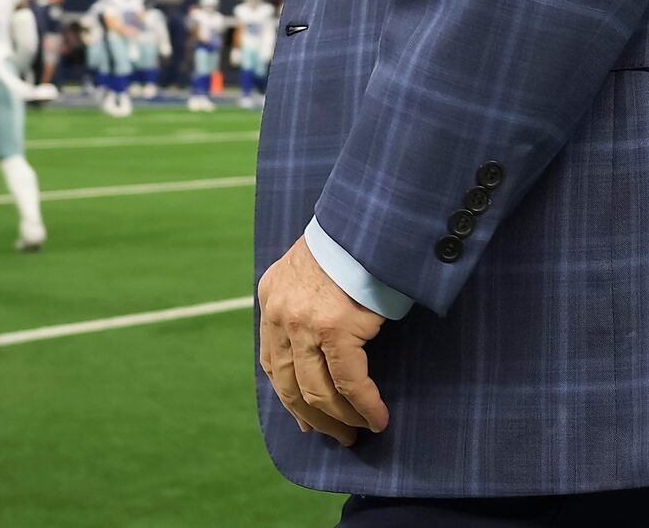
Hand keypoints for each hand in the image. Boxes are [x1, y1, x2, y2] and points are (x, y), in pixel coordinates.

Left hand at [256, 235, 388, 446]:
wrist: (371, 213)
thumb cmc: (355, 238)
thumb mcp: (315, 265)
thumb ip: (307, 297)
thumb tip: (321, 338)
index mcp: (271, 296)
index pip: (272, 362)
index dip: (289, 396)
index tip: (307, 418)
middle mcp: (280, 314)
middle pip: (288, 384)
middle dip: (313, 416)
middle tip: (336, 435)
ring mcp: (305, 323)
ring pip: (316, 390)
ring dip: (339, 418)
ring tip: (358, 433)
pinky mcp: (334, 328)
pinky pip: (348, 381)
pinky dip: (364, 405)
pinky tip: (377, 418)